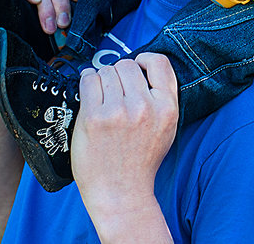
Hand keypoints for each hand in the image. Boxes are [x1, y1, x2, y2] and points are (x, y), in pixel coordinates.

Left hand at [72, 54, 178, 240]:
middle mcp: (144, 107)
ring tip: (102, 96)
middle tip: (114, 90)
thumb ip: (160, 98)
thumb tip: (141, 69)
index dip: (145, 60)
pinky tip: (89, 93)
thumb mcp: (166, 128)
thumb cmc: (141, 161)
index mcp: (166, 108)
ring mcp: (118, 112)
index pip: (159, 62)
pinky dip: (87, 82)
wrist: (121, 193)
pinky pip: (88, 81)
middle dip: (119, 73)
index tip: (137, 66)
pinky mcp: (94, 118)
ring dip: (102, 79)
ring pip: (107, 71)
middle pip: (128, 65)